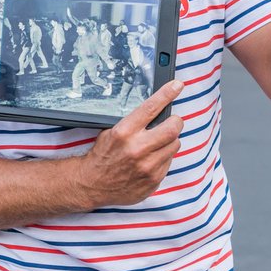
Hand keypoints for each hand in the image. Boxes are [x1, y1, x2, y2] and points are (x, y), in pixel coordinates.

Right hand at [77, 81, 183, 206]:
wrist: (93, 185)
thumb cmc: (102, 155)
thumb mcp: (110, 132)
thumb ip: (133, 122)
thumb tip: (156, 109)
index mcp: (124, 132)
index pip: (151, 107)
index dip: (167, 94)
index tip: (177, 85)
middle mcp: (137, 149)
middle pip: (172, 128)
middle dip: (176, 121)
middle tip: (173, 120)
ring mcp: (147, 167)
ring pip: (174, 145)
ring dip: (170, 140)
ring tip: (158, 142)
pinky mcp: (153, 180)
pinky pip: (169, 161)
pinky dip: (164, 156)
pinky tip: (152, 158)